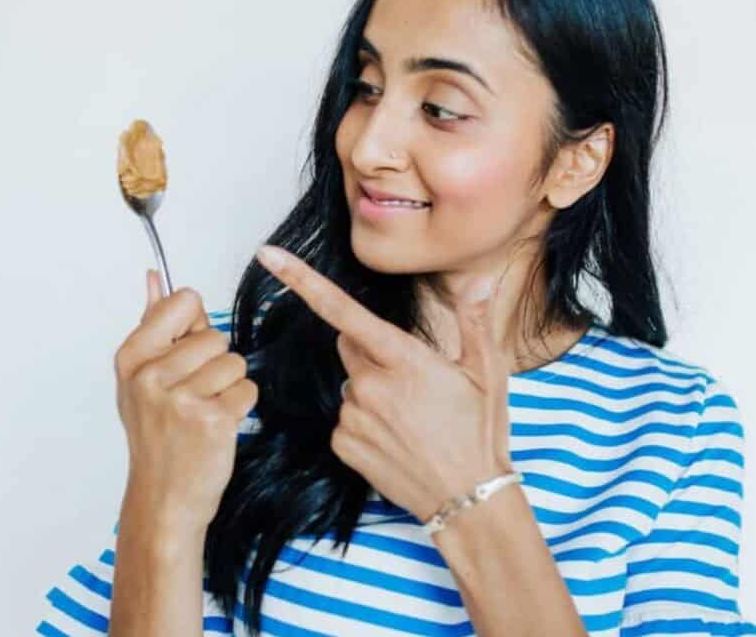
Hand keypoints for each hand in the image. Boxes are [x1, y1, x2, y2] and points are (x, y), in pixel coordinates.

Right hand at [113, 270, 257, 532]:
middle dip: (216, 363)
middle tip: (194, 394)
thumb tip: (155, 276)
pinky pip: (248, 389)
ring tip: (205, 411)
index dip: (196, 326)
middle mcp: (151, 375)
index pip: (184, 300)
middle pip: (217, 336)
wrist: (163, 499)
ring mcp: (181, 398)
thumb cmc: (157, 435)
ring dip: (230, 386)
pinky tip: (218, 425)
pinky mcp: (212, 419)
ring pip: (236, 363)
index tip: (185, 353)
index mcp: (133, 356)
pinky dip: (241, 407)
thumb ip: (155, 323)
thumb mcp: (141, 378)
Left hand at [255, 245, 513, 522]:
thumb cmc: (480, 432)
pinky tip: (394, 437)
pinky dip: (363, 422)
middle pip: (350, 345)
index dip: (301, 279)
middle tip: (410, 378)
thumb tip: (479, 281)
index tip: (268, 255)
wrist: (470, 500)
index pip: (343, 310)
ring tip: (409, 417)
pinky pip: (344, 418)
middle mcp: (370, 385)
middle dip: (371, 351)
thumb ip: (474, 321)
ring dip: (371, 390)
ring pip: (350, 385)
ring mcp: (353, 417)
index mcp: (403, 359)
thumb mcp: (487, 372)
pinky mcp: (343, 445)